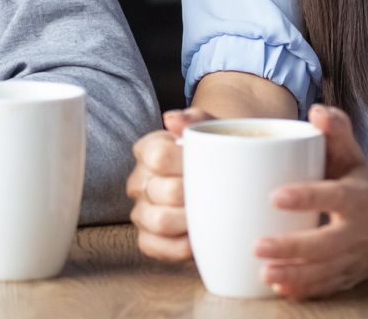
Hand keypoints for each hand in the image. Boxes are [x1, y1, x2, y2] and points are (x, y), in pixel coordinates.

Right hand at [127, 108, 211, 261]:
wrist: (228, 181)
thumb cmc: (217, 154)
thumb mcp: (213, 130)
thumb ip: (195, 120)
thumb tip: (172, 121)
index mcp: (149, 150)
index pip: (158, 155)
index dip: (186, 163)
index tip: (211, 166)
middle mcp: (139, 181)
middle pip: (164, 190)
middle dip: (195, 194)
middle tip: (218, 194)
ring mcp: (141, 212)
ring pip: (159, 221)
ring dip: (189, 220)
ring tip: (209, 215)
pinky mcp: (148, 240)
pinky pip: (157, 247)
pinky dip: (181, 246)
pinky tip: (198, 236)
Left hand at [258, 105, 367, 298]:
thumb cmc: (359, 181)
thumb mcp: (353, 154)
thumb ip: (336, 130)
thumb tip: (316, 111)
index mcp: (358, 197)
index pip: (334, 196)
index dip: (307, 197)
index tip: (275, 196)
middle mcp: (358, 231)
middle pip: (326, 244)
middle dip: (293, 248)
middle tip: (258, 246)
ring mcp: (353, 258)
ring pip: (324, 272)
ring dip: (294, 275)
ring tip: (264, 273)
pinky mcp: (346, 277)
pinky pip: (326, 287)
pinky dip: (304, 290)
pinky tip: (279, 288)